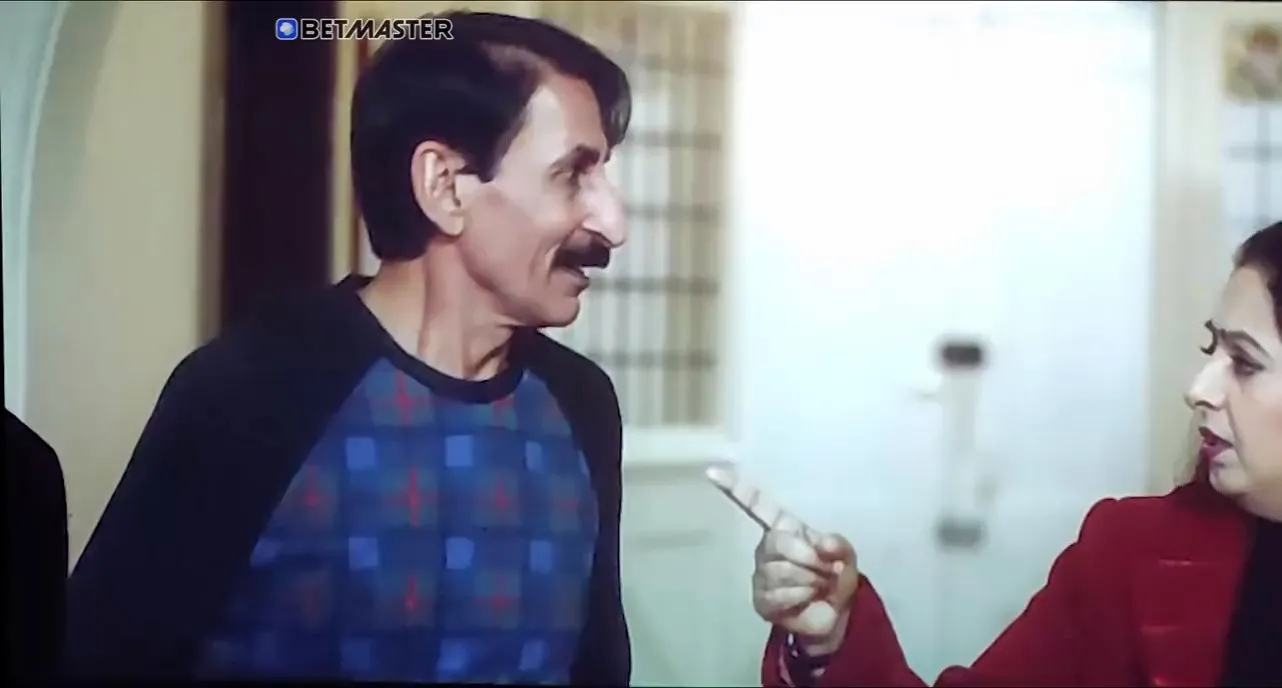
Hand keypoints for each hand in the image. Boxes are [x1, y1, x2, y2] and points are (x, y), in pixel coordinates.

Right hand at [706, 465, 859, 646]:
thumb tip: (822, 544)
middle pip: (778, 542)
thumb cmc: (834, 575)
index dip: (735, 488)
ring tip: (818, 585)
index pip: (757, 505)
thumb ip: (838, 545)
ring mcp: (761, 573)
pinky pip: (780, 594)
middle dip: (809, 557)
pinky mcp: (760, 598)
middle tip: (827, 569)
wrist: (834, 614)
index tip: (712, 471)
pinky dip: (803, 597)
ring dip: (811, 581)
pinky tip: (806, 598)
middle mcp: (767, 546)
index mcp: (784, 528)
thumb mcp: (845, 556)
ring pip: (782, 570)